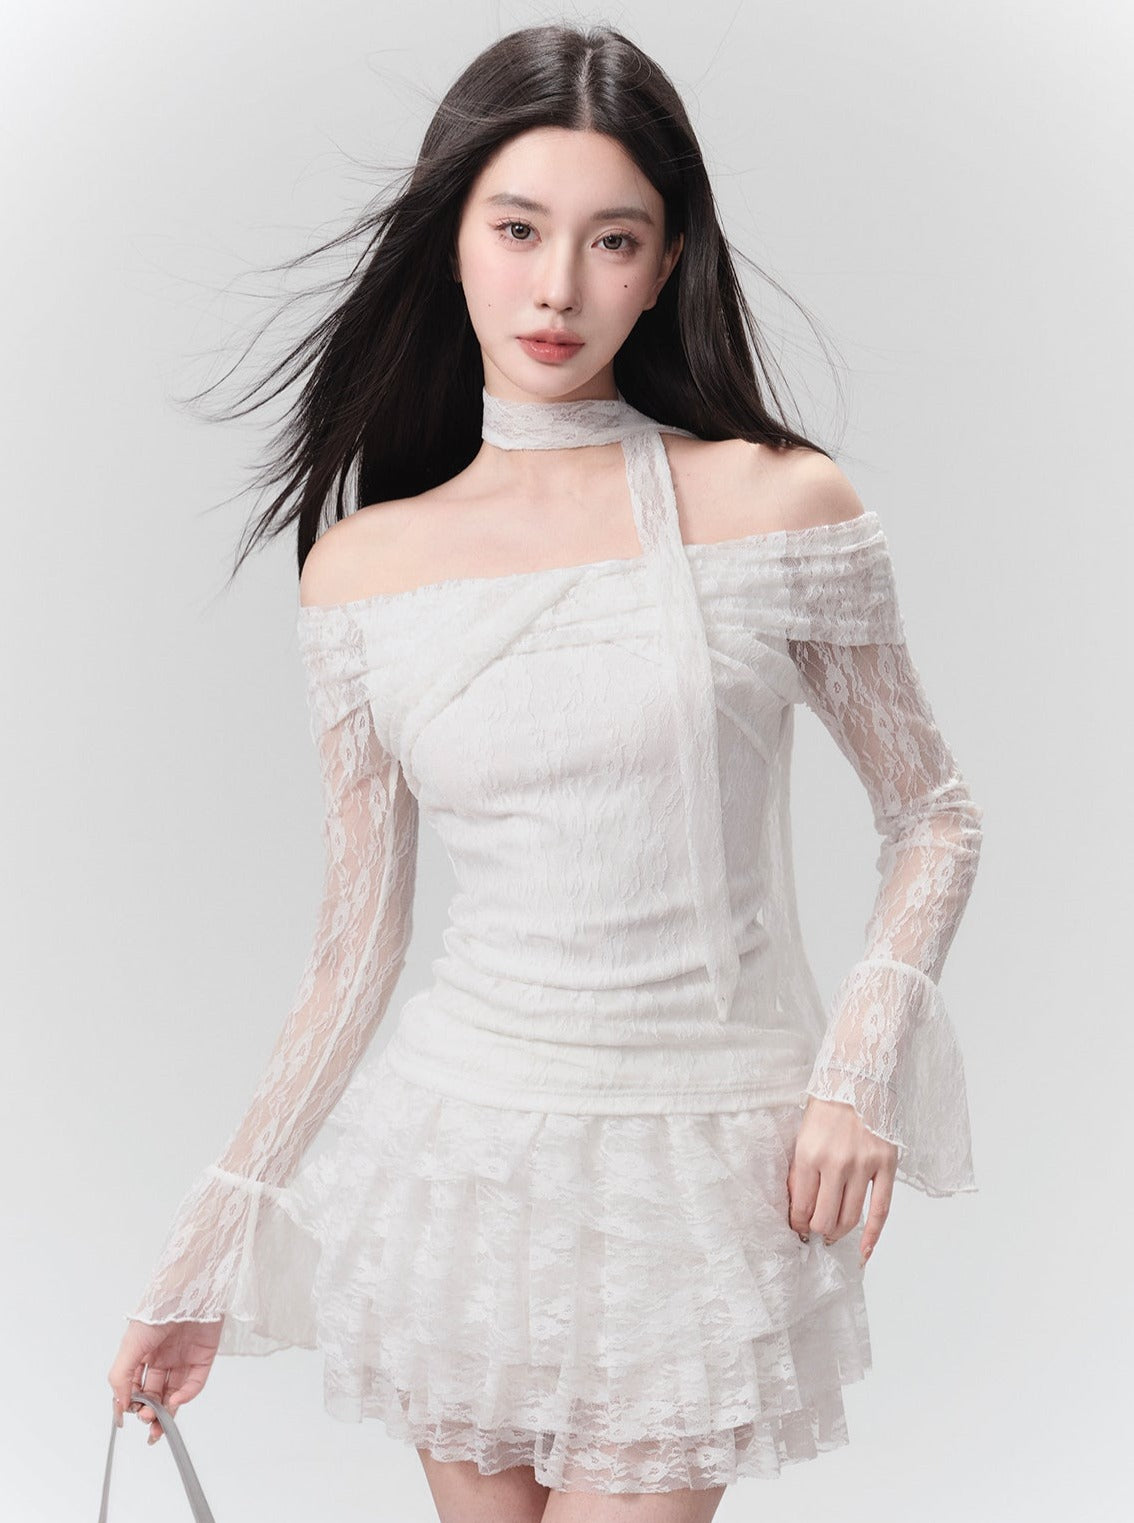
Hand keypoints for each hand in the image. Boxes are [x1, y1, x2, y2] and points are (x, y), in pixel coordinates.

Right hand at [107, 1316, 223, 1445]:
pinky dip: (186, 1395)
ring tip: (157, 1422)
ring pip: (174, 1393)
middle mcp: (163, 1357)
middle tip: (146, 1419)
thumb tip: (120, 1404)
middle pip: (155, 1393)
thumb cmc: (157, 1310)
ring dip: (166, 1410)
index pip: (135, 1386)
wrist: (188, 1289)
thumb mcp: (130, 1344)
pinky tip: (175, 1401)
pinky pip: (195, 1382)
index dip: (131, 1403)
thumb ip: (121, 1376)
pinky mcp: (203, 1356)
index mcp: (143, 1353)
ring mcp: (184, 1358)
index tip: (126, 1418)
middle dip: (148, 1411)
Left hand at [787, 1096, 897, 1268]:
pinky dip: (873, 1235)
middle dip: (817, 1230)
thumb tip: (798, 1205)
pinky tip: (864, 1251)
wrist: (858, 1076)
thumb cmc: (827, 1104)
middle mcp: (835, 1163)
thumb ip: (801, 1170)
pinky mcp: (886, 1165)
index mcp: (808, 1154)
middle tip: (815, 1232)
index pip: (800, 1205)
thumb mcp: (803, 1134)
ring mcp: (863, 1166)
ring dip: (839, 1232)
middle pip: (824, 1217)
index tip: (797, 1228)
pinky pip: (881, 1209)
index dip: (797, 1223)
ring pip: (850, 1218)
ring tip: (833, 1235)